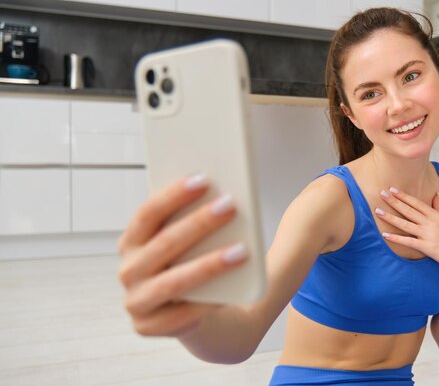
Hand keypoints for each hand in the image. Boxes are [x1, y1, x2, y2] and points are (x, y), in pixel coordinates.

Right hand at [117, 173, 247, 337]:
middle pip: (164, 243)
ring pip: (174, 281)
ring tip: (242, 251)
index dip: (174, 195)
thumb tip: (222, 194)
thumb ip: (194, 220)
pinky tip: (232, 290)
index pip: (148, 213)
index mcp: (132, 241)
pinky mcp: (148, 328)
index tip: (204, 178)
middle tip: (230, 205)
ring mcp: (135, 301)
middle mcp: (128, 270)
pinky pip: (181, 315)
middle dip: (199, 223)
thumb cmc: (193, 264)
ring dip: (209, 265)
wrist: (195, 313)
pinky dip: (208, 302)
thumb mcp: (191, 241)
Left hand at [375, 187, 438, 278]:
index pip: (416, 202)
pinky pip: (408, 242)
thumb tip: (435, 195)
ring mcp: (428, 235)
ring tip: (378, 211)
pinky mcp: (427, 247)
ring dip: (390, 217)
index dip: (403, 196)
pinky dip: (396, 238)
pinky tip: (385, 234)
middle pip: (408, 210)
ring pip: (405, 224)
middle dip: (394, 201)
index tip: (392, 189)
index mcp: (436, 215)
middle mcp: (431, 223)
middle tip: (381, 193)